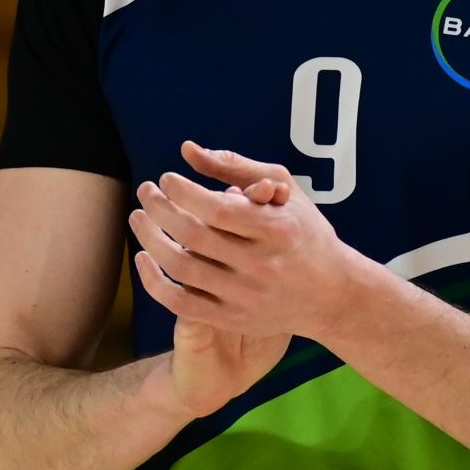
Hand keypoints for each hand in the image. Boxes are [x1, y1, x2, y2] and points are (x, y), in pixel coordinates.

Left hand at [129, 141, 363, 415]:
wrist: (331, 294)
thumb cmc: (304, 232)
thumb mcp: (285, 191)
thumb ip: (237, 168)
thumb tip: (188, 151)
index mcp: (277, 230)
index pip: (218, 209)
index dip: (184, 192)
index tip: (167, 179)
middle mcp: (262, 265)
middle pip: (194, 236)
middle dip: (160, 209)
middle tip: (145, 191)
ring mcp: (246, 297)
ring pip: (182, 268)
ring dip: (150, 240)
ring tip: (139, 218)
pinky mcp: (233, 319)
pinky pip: (181, 303)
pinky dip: (154, 281)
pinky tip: (143, 258)